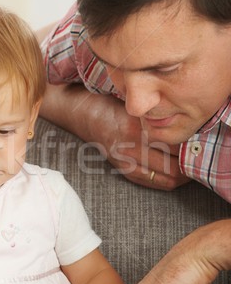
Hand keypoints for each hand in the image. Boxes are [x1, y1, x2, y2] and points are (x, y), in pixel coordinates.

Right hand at [40, 84, 188, 190]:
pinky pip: (151, 181)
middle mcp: (131, 147)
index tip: (203, 141)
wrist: (81, 113)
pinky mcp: (122, 168)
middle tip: (202, 156)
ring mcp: (125, 160)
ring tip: (193, 166)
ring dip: (183, 174)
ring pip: (166, 176)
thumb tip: (186, 123)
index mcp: (136, 127)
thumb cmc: (108, 103)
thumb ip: (155, 114)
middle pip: (174, 164)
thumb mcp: (134, 102)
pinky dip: (167, 181)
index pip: (175, 143)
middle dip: (191, 163)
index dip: (192, 145)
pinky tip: (176, 175)